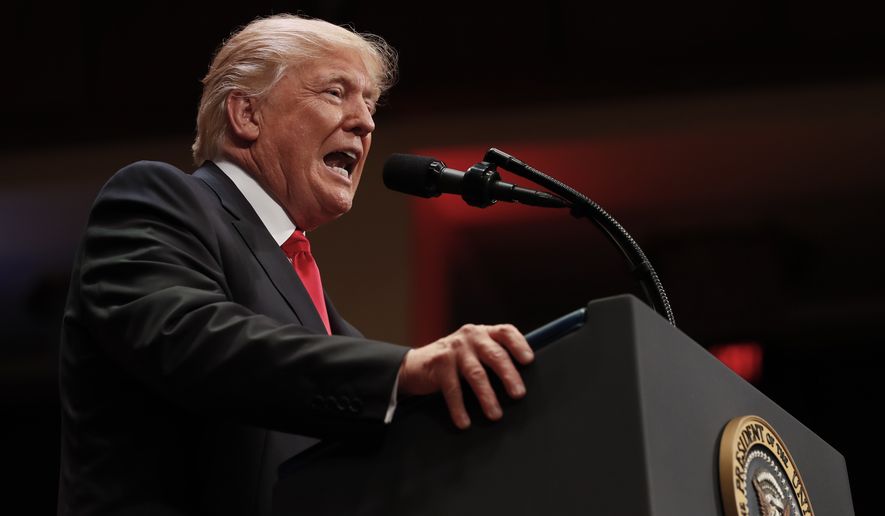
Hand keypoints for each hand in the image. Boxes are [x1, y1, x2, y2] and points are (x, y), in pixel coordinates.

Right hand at [397, 324, 533, 428]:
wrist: (415, 365)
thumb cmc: (455, 361)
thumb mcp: (474, 352)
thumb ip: (494, 357)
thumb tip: (520, 383)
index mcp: (484, 332)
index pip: (506, 332)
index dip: (519, 345)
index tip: (529, 361)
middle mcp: (471, 336)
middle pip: (495, 355)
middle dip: (509, 375)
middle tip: (518, 394)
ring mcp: (454, 349)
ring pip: (476, 374)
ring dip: (487, 396)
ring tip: (495, 414)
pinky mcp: (439, 363)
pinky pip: (453, 389)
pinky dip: (459, 408)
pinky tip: (464, 422)